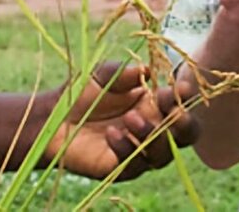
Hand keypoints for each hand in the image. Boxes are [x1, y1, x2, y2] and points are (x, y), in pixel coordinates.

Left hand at [48, 62, 198, 180]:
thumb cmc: (80, 92)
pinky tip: (111, 134)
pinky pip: (136, 165)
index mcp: (154, 104)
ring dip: (153, 136)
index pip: (180, 103)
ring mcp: (139, 150)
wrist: (51, 118)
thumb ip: (125, 72)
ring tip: (129, 119)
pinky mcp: (122, 168)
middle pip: (187, 135)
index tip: (180, 89)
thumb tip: (149, 69)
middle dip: (186, 124)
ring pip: (164, 153)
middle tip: (175, 113)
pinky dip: (127, 149)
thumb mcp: (103, 74)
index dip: (185, 98)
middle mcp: (153, 128)